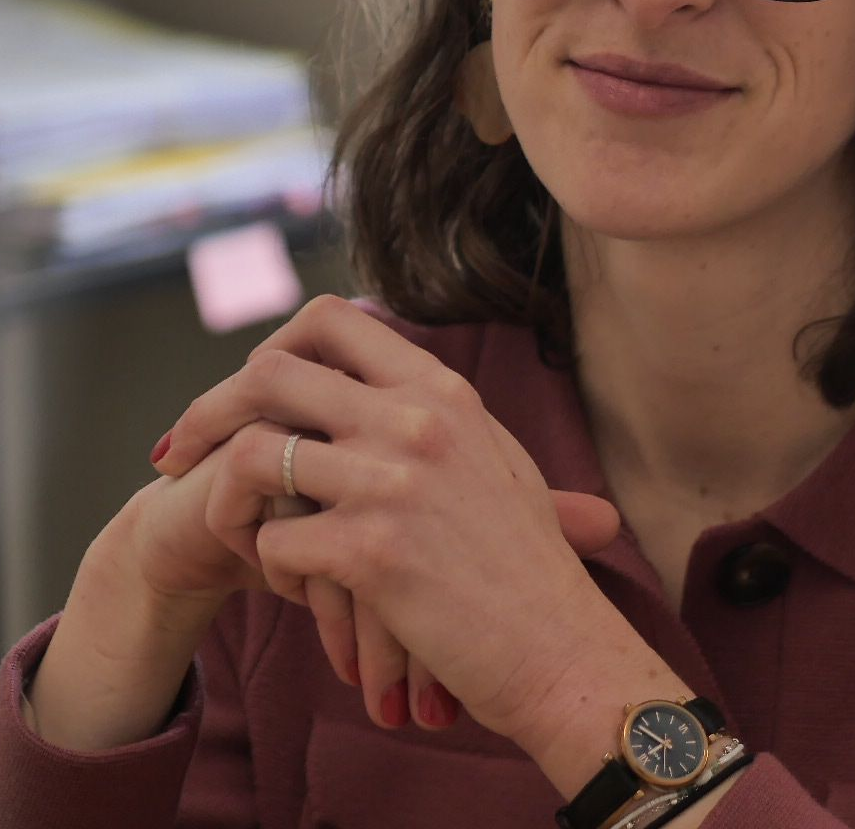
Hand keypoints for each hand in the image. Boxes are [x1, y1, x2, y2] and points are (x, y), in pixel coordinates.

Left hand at [151, 295, 629, 742]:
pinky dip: (270, 572)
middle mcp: (416, 418)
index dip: (274, 346)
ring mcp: (395, 481)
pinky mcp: (374, 551)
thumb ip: (433, 413)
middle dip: (210, 412)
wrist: (559, 645)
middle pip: (270, 371)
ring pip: (254, 455)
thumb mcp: (492, 456)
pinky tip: (301, 591)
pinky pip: (273, 545)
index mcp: (442, 389)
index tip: (253, 394)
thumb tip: (372, 378)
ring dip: (228, 499)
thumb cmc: (526, 560)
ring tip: (244, 534)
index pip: (332, 318)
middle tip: (185, 456)